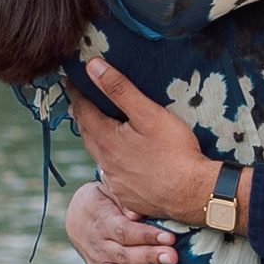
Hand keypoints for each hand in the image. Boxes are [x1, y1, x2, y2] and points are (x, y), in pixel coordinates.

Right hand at [66, 173, 177, 263]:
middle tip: (171, 258)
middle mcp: (100, 246)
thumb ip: (124, 200)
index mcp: (104, 222)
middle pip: (124, 254)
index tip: (169, 238)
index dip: (146, 235)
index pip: (126, 231)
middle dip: (149, 257)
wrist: (78, 214)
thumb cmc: (105, 199)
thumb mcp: (110, 190)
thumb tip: (137, 213)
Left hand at [71, 64, 223, 225]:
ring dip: (95, 140)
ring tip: (98, 129)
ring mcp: (115, 182)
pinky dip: (110, 163)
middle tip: (79, 103)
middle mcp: (105, 163)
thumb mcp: (149, 113)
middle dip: (82, 116)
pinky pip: (112, 176)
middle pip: (86, 134)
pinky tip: (120, 161)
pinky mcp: (127, 197)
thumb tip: (92, 67)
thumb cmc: (176, 152)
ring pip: (98, 156)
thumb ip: (119, 89)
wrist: (193, 193)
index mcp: (107, 140)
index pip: (83, 110)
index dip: (76, 94)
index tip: (70, 82)